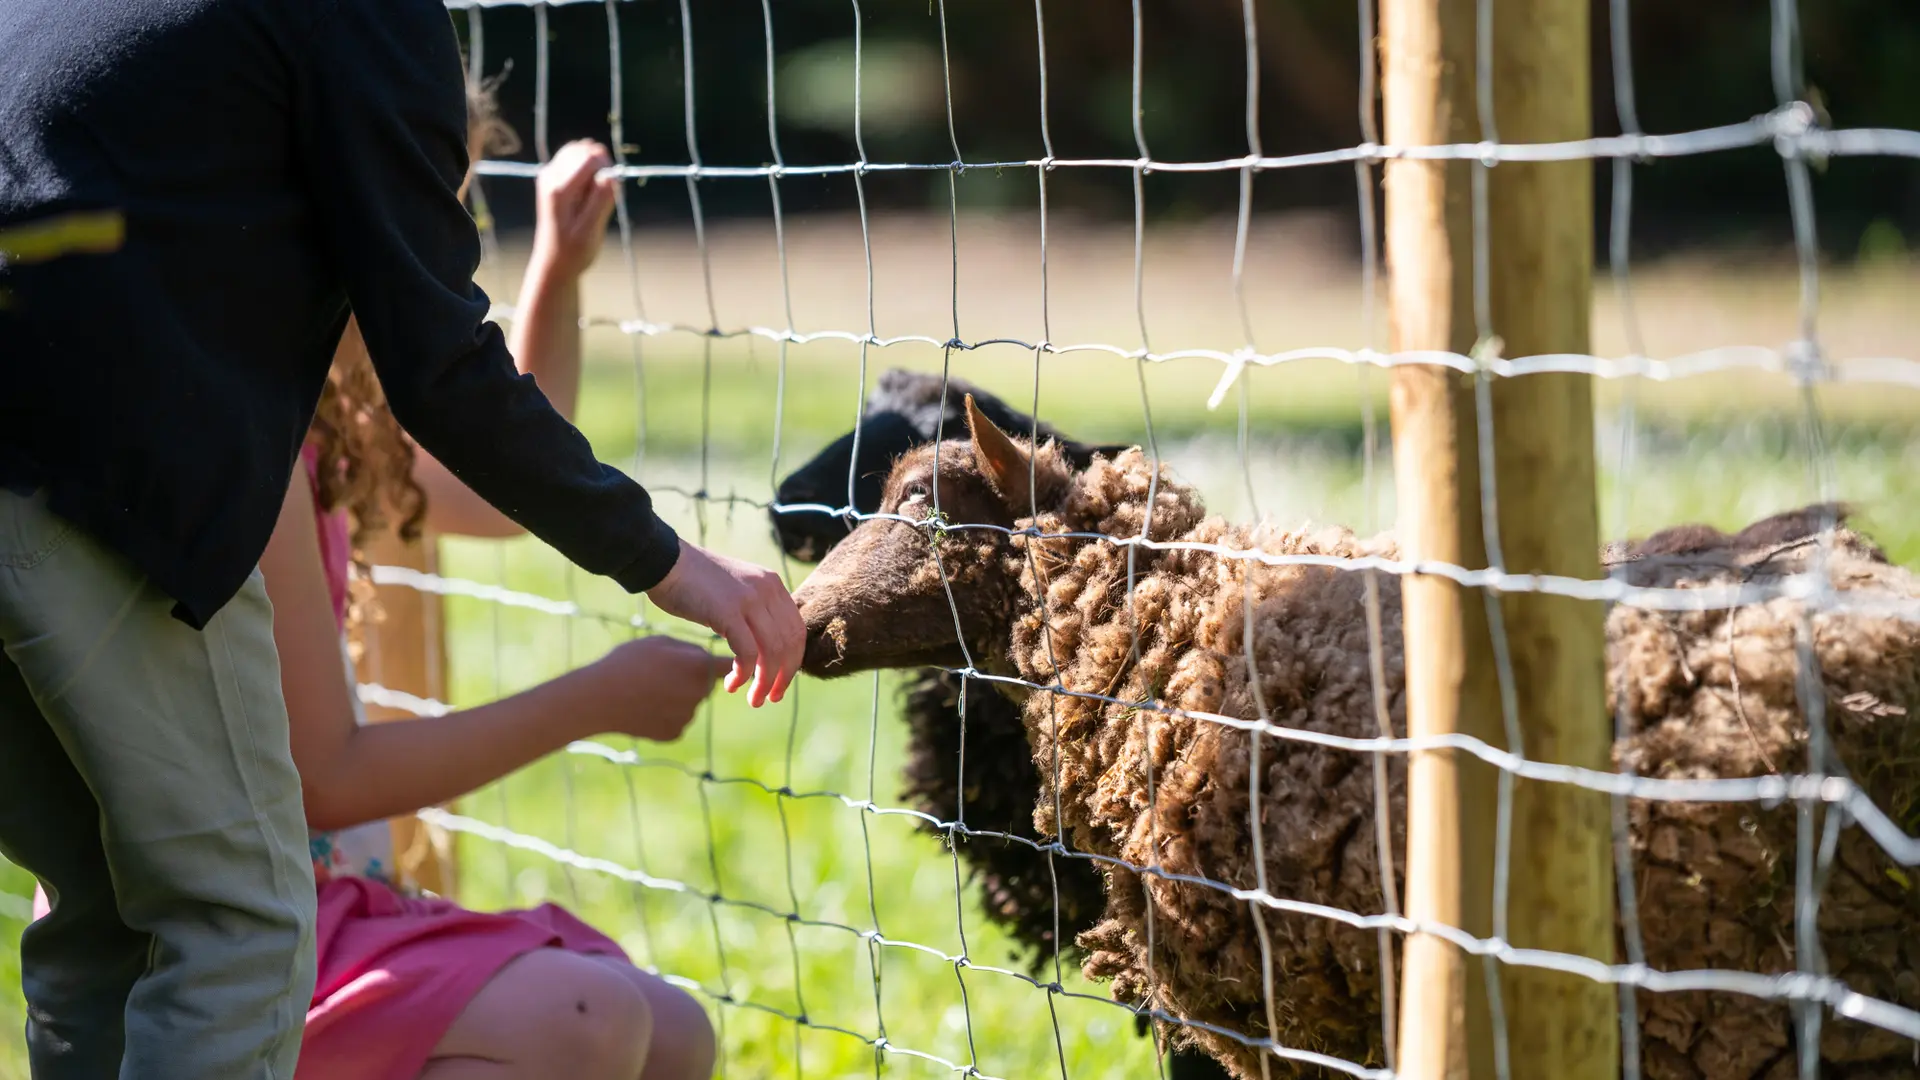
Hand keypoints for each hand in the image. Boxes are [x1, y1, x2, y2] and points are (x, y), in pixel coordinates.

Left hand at [529, 139, 618, 278]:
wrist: (554, 262)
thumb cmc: (574, 251)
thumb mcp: (591, 230)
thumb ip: (601, 201)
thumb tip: (612, 175)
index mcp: (559, 189)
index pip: (590, 157)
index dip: (608, 169)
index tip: (611, 192)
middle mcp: (551, 175)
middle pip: (585, 149)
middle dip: (601, 167)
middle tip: (602, 196)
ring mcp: (549, 173)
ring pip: (581, 151)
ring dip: (595, 168)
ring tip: (594, 195)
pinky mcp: (553, 175)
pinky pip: (576, 158)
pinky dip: (588, 169)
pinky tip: (589, 191)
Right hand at [588, 637, 733, 742]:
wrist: (599, 698)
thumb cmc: (627, 663)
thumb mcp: (658, 642)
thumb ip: (688, 649)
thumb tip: (705, 658)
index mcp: (698, 666)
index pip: (726, 665)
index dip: (727, 664)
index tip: (731, 666)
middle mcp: (699, 693)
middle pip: (705, 685)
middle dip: (692, 679)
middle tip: (662, 673)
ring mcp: (687, 716)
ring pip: (689, 703)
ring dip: (676, 697)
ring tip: (646, 690)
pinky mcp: (675, 733)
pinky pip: (676, 720)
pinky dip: (665, 715)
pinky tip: (644, 708)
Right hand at [646, 540, 802, 707]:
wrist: (666, 561)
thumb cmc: (695, 582)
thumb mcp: (736, 590)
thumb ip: (755, 611)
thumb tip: (766, 646)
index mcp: (772, 584)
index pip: (796, 630)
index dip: (793, 661)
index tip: (781, 681)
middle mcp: (766, 589)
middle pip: (789, 644)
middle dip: (783, 677)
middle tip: (771, 698)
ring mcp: (749, 599)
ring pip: (772, 652)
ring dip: (764, 682)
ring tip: (753, 699)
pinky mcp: (728, 611)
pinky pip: (747, 652)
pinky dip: (743, 674)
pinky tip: (733, 683)